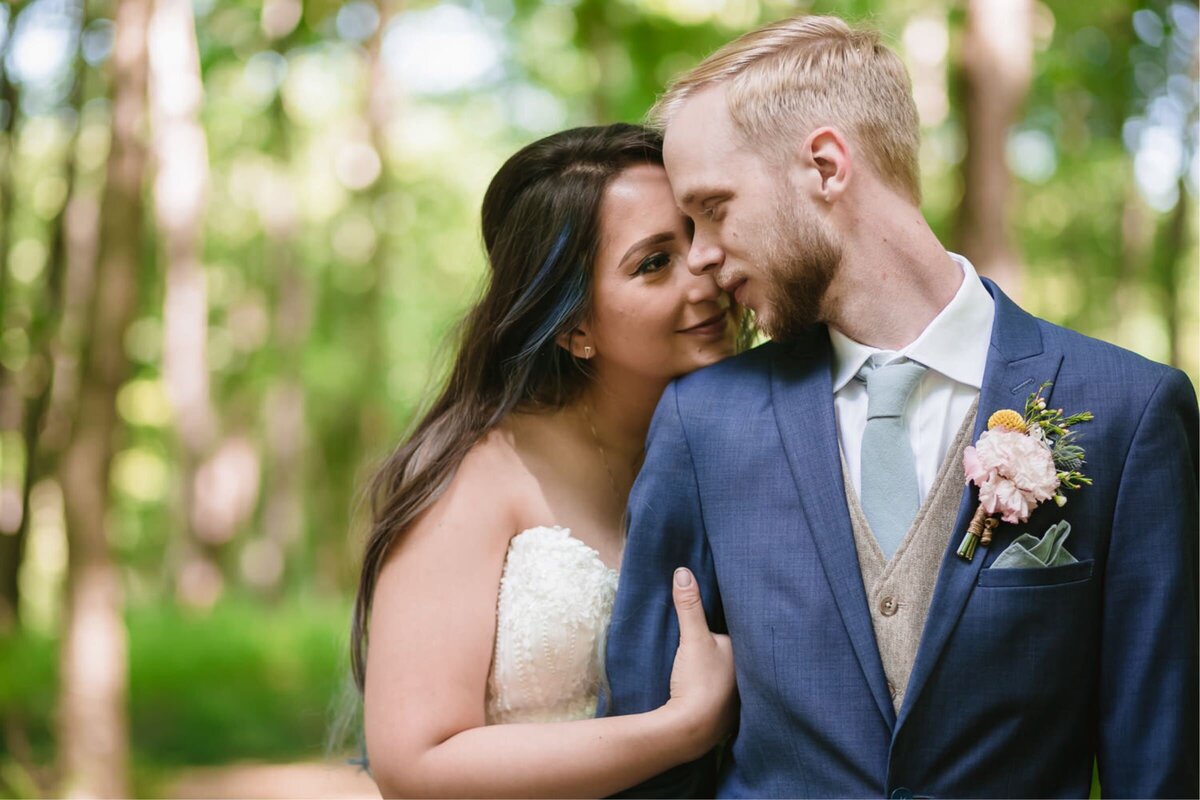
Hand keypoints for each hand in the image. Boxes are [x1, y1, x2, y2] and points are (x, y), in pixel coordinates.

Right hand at [664, 567, 736, 759]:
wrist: (689, 729)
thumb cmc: (698, 680)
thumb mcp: (692, 638)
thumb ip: (689, 605)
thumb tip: (683, 572)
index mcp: (748, 655)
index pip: (744, 633)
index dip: (735, 623)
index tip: (726, 613)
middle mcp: (749, 677)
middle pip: (738, 656)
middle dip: (730, 649)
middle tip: (716, 637)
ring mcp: (738, 699)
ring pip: (731, 677)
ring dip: (724, 671)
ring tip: (712, 661)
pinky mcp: (724, 717)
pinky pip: (723, 696)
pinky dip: (717, 691)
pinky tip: (708, 689)